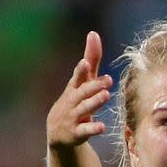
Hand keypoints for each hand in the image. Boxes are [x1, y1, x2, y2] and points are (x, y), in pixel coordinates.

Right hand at [46, 31, 112, 148]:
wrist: (59, 133)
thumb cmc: (74, 101)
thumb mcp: (81, 82)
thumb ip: (91, 59)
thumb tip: (94, 33)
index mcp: (74, 88)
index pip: (78, 77)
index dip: (81, 71)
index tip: (86, 63)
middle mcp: (72, 101)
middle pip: (82, 93)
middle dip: (94, 86)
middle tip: (107, 80)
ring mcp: (73, 117)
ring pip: (84, 109)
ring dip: (95, 102)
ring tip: (106, 95)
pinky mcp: (76, 133)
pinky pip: (85, 130)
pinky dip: (92, 128)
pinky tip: (102, 127)